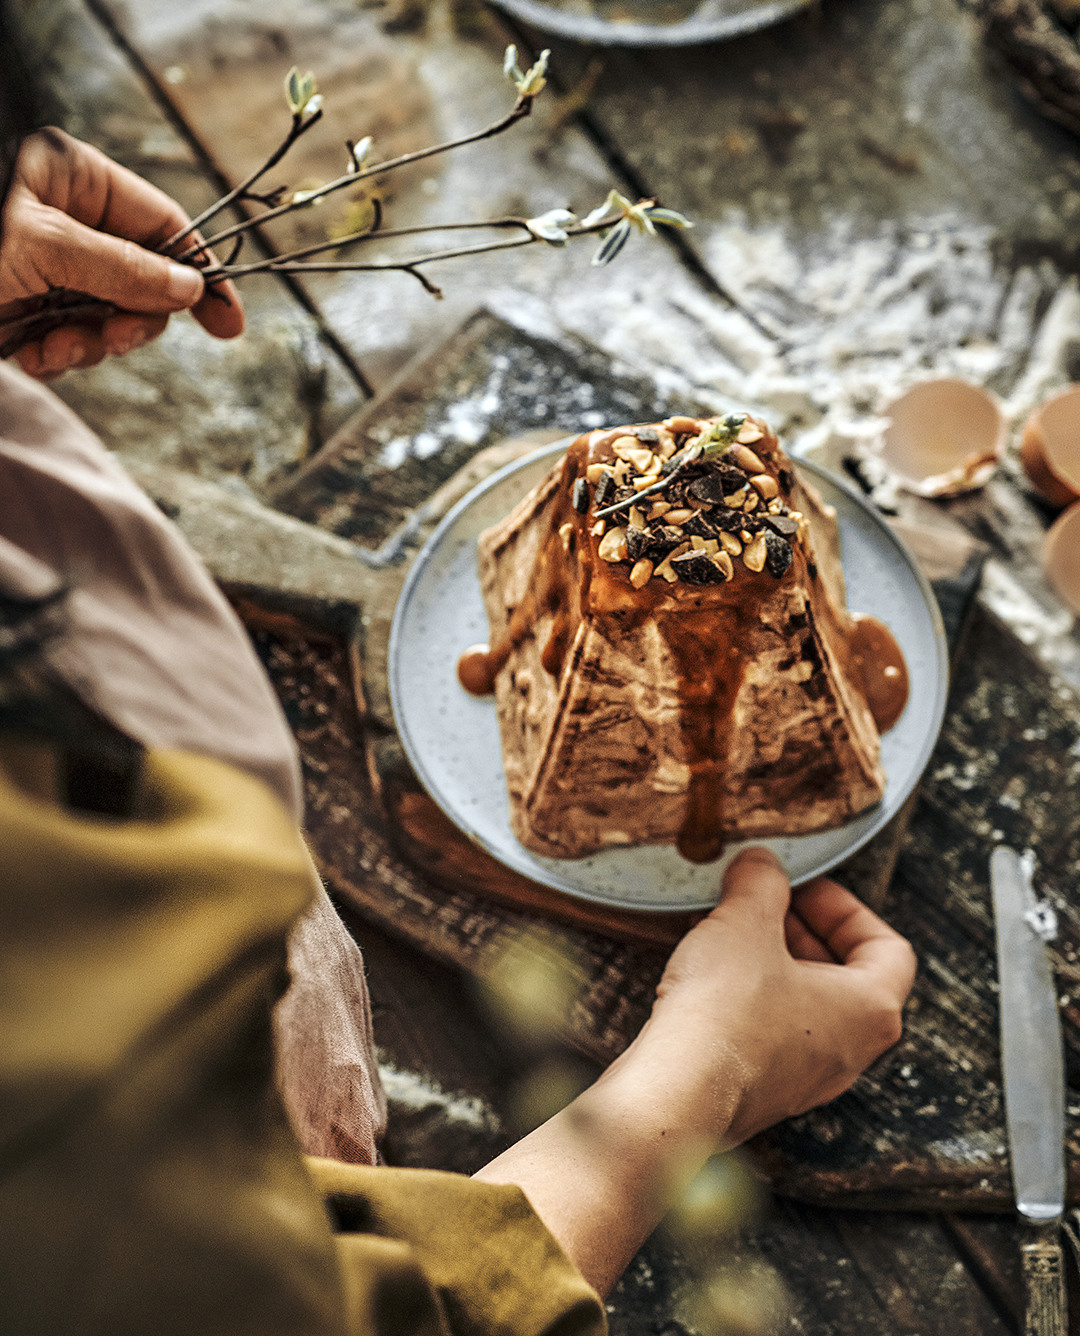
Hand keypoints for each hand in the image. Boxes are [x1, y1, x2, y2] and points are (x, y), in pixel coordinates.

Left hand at [0, 128, 243, 376]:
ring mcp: (50, 269)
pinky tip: (29, 356)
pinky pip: (74, 341)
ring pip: (111, 318)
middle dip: (130, 319)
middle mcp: (65, 222)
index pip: (160, 223)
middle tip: (114, 339)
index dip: (198, 272)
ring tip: (50, 351)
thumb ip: (125, 268)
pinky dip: (60, 357)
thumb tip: (189, 287)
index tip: (229, 322)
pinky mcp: (31, 310)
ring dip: (89, 345)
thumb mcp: (45, 249)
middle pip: (143, 279)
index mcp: (69, 180)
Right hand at [474, 848, 914, 1295]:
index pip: (889, 948)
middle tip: (764, 904)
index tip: (804, 889)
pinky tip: (710, 974)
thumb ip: (761, 882)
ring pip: (808, 1005)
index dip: (846, 908)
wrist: (677, 1092)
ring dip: (775, 962)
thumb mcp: (745, 921)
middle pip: (848, 976)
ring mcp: (809, 1079)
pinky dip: (753, 995)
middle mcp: (851, 1052)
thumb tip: (761, 863)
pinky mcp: (766, 1092)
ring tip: (730, 932)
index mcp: (871, 1010)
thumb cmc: (726, 1012)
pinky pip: (774, 1032)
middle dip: (804, 930)